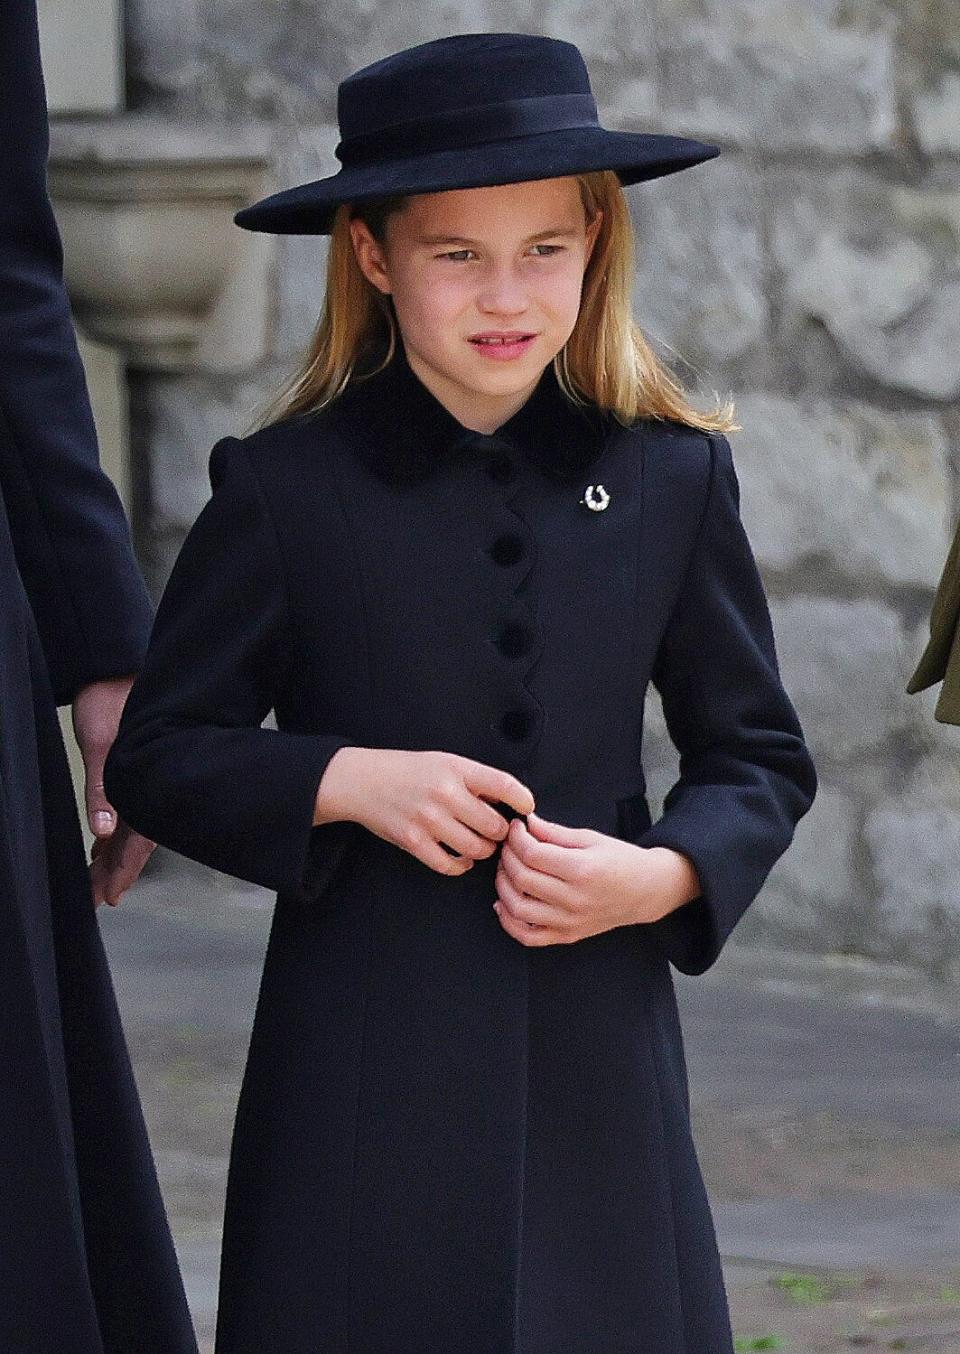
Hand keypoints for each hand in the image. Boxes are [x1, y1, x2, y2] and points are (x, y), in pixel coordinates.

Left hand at [72, 674, 155, 905]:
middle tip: (98, 898)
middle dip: (115, 871)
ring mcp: (143, 779)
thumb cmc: (110, 698)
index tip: (108, 897)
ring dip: (114, 854)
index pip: (137, 841)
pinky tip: (103, 841)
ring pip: (130, 828)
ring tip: (98, 878)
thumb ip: (103, 789)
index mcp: (148, 783)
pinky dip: (114, 831)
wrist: (113, 666)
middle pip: (133, 841)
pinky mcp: (133, 769)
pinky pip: (127, 810)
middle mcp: (150, 785)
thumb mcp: (101, 744)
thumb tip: (104, 832)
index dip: (122, 872)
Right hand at [314, 746, 534, 875]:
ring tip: (480, 844)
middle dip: (501, 832)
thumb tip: (510, 799)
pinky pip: (449, 865)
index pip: (504, 785)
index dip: (523, 800)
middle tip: (497, 831)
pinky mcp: (413, 841)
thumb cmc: (409, 770)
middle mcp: (444, 794)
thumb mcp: (445, 762)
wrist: (363, 781)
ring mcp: (428, 819)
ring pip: (477, 848)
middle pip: (495, 825)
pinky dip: (461, 865)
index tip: (527, 808)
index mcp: (457, 769)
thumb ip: (476, 779)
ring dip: (483, 850)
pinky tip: (461, 858)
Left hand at [492, 811, 700, 945]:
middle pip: (522, 879)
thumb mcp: (591, 838)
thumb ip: (555, 832)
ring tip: (507, 870)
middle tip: (509, 846)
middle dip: (507, 858)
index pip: (533, 855)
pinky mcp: (567, 935)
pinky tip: (505, 903)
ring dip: (503, 887)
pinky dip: (509, 922)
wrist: (646, 890)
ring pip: (519, 909)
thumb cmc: (622, 861)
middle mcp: (574, 899)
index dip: (516, 839)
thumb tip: (527, 823)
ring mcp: (570, 921)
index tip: (515, 828)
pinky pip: (528, 937)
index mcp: (582, 870)